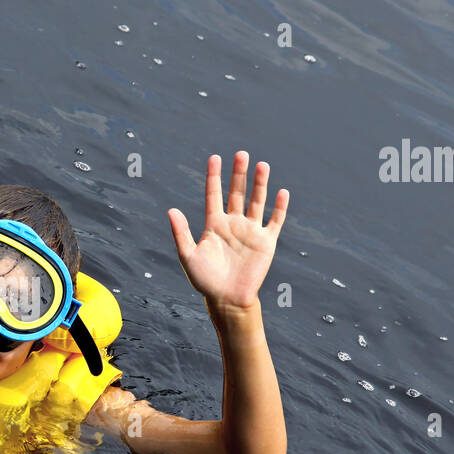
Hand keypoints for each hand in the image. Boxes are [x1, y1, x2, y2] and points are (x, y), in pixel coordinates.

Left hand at [168, 152, 288, 311]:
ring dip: (259, 184)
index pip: (214, 194)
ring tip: (261, 165)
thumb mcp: (188, 256)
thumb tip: (171, 209)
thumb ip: (181, 232)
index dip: (214, 176)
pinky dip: (279, 207)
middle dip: (239, 174)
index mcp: (214, 224)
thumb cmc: (205, 280)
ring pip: (256, 201)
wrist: (227, 299)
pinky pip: (275, 221)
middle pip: (237, 193)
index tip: (215, 157)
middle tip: (241, 154)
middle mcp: (233, 224)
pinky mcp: (266, 242)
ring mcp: (250, 231)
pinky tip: (282, 192)